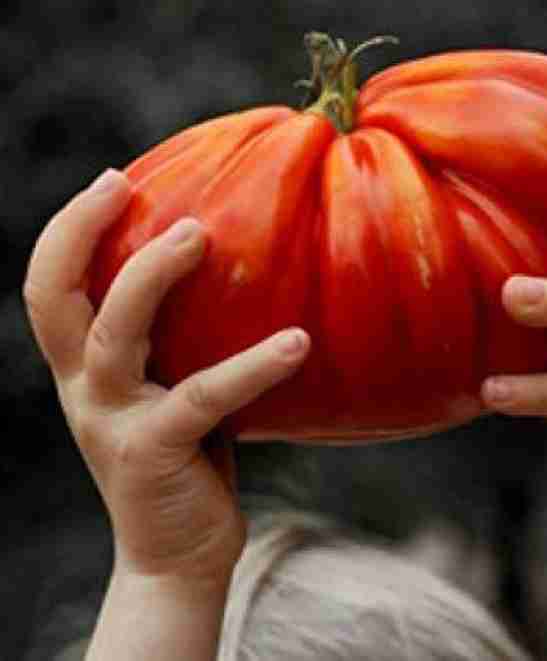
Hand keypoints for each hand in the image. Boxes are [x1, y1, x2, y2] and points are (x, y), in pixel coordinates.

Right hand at [23, 170, 310, 583]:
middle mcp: (85, 391)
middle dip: (80, 233)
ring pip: (114, 335)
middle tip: (124, 182)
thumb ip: (185, 346)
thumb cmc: (187, 464)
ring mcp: (113, 422)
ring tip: (199, 234)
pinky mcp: (153, 453)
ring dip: (150, 276)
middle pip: (55, 300)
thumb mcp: (172, 394)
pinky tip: (298, 342)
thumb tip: (247, 282)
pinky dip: (251, 365)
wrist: (176, 558)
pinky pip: (202, 395)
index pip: (51, 290)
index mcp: (86, 373)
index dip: (68, 231)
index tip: (113, 179)